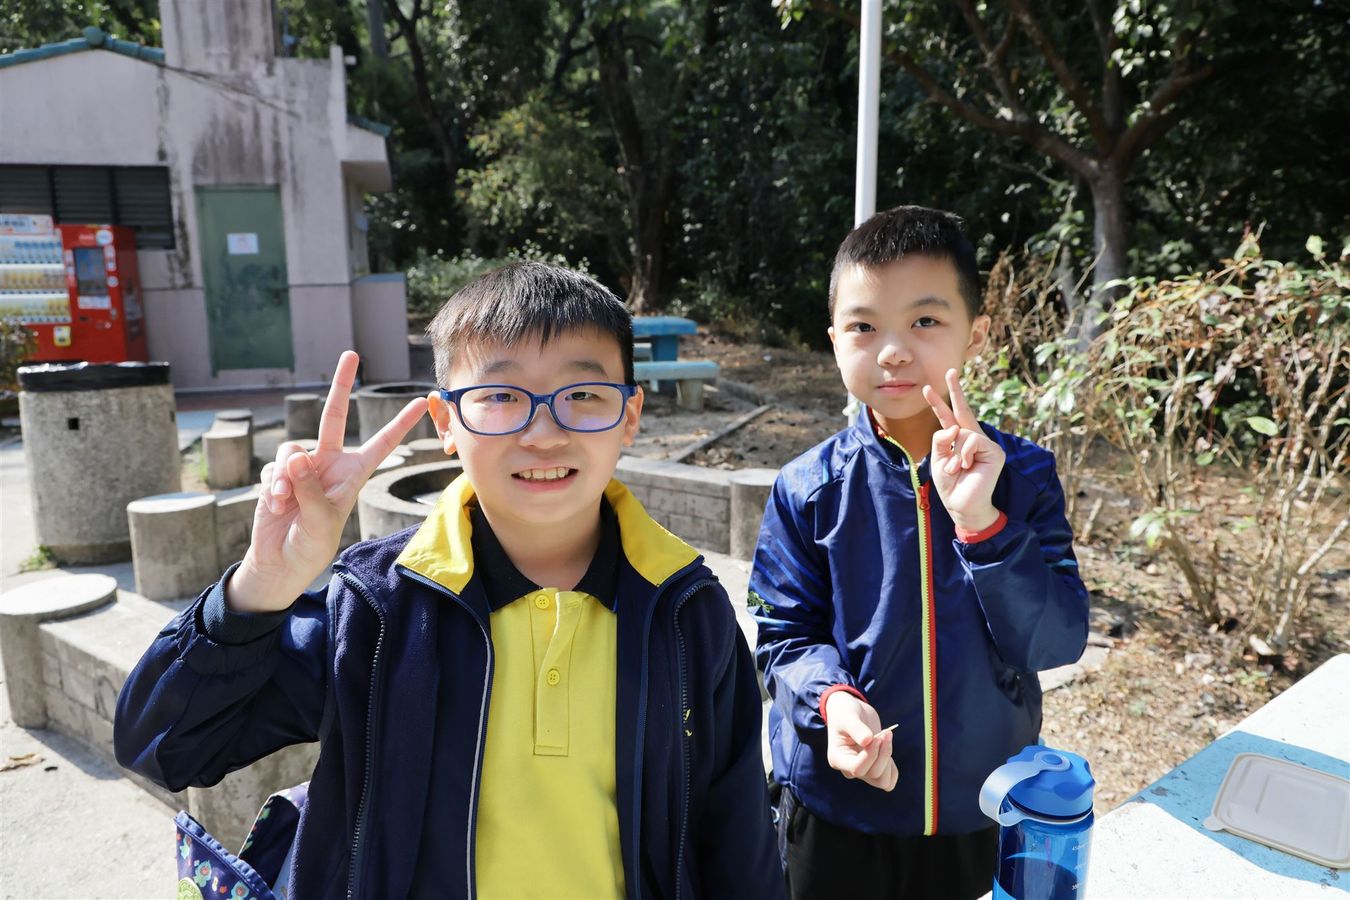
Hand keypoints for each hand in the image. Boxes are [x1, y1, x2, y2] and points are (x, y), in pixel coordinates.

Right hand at [228, 351, 428, 611]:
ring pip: (293, 448)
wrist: (279, 562)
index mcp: (353, 474)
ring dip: (286, 474)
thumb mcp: (321, 521)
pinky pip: (275, 466)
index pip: (381, 443)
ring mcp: (303, 468)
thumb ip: (311, 489)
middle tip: (351, 354)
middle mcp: (330, 464)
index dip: (399, 422)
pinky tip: (275, 503)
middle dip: (342, 385)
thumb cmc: (310, 546)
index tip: (422, 402)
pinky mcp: (279, 474)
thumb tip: (297, 456)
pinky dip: (273, 483)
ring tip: (285, 500)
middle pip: (334, 416)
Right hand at [824, 692, 897, 791]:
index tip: (878, 736)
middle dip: (883, 754)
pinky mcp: (873, 768)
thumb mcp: (848, 716)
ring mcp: (863, 771)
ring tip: (886, 740)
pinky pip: (888, 781)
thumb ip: (856, 728)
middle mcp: (849, 769)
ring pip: (883, 781)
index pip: (857, 769)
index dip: (871, 755)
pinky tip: (888, 749)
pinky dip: (892, 769)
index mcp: (838, 758)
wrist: (851, 710)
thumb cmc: (845, 711)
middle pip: (873, 774)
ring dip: (889, 761)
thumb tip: (868, 741)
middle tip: (885, 733)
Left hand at [922, 369, 1004, 532]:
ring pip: (963, 431)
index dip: (938, 404)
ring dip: (954, 453)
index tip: (927, 388)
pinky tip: (967, 467)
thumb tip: (954, 427)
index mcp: (958, 441)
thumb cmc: (951, 485)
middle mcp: (973, 439)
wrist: (962, 506)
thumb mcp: (939, 458)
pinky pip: (972, 440)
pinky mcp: (995, 451)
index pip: (948, 418)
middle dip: (955, 390)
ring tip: (957, 469)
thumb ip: (941, 438)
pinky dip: (964, 454)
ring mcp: (986, 444)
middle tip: (949, 370)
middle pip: (964, 410)